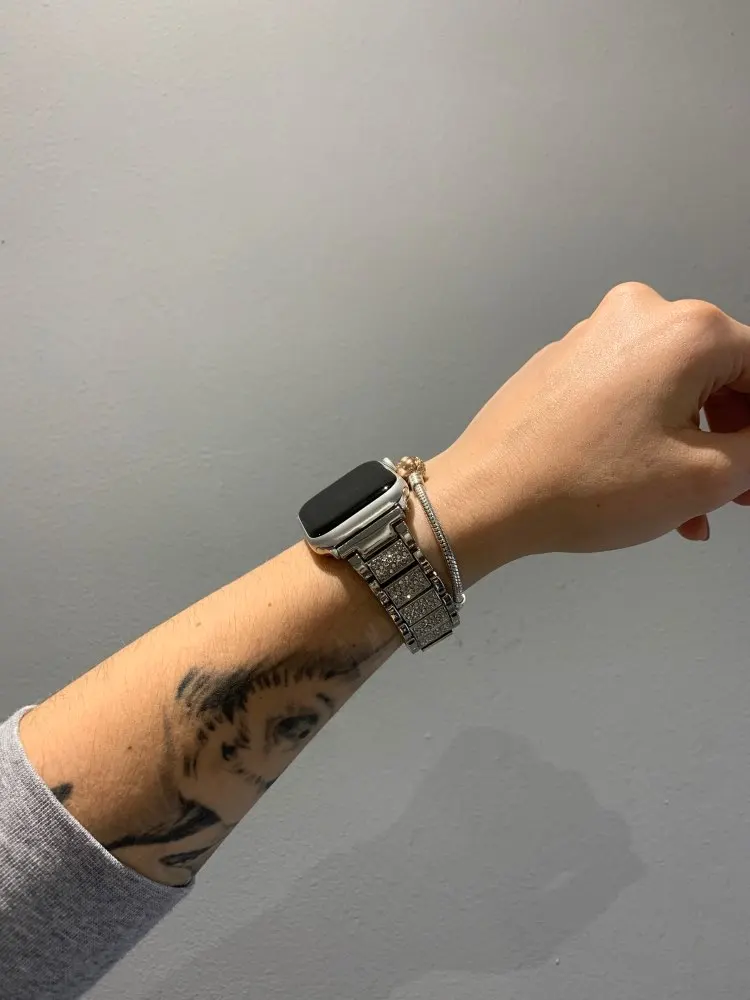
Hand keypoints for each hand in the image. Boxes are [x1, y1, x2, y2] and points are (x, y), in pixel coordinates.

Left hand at [431, 282, 749, 582]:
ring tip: (692, 510)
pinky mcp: (564, 362)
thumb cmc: (589, 485)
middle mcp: (640, 315)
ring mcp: (594, 335)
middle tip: (738, 495)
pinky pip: (629, 393)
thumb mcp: (706, 478)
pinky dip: (649, 434)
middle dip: (735, 439)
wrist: (488, 495)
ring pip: (673, 390)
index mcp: (686, 329)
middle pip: (720, 375)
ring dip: (693, 447)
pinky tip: (648, 488)